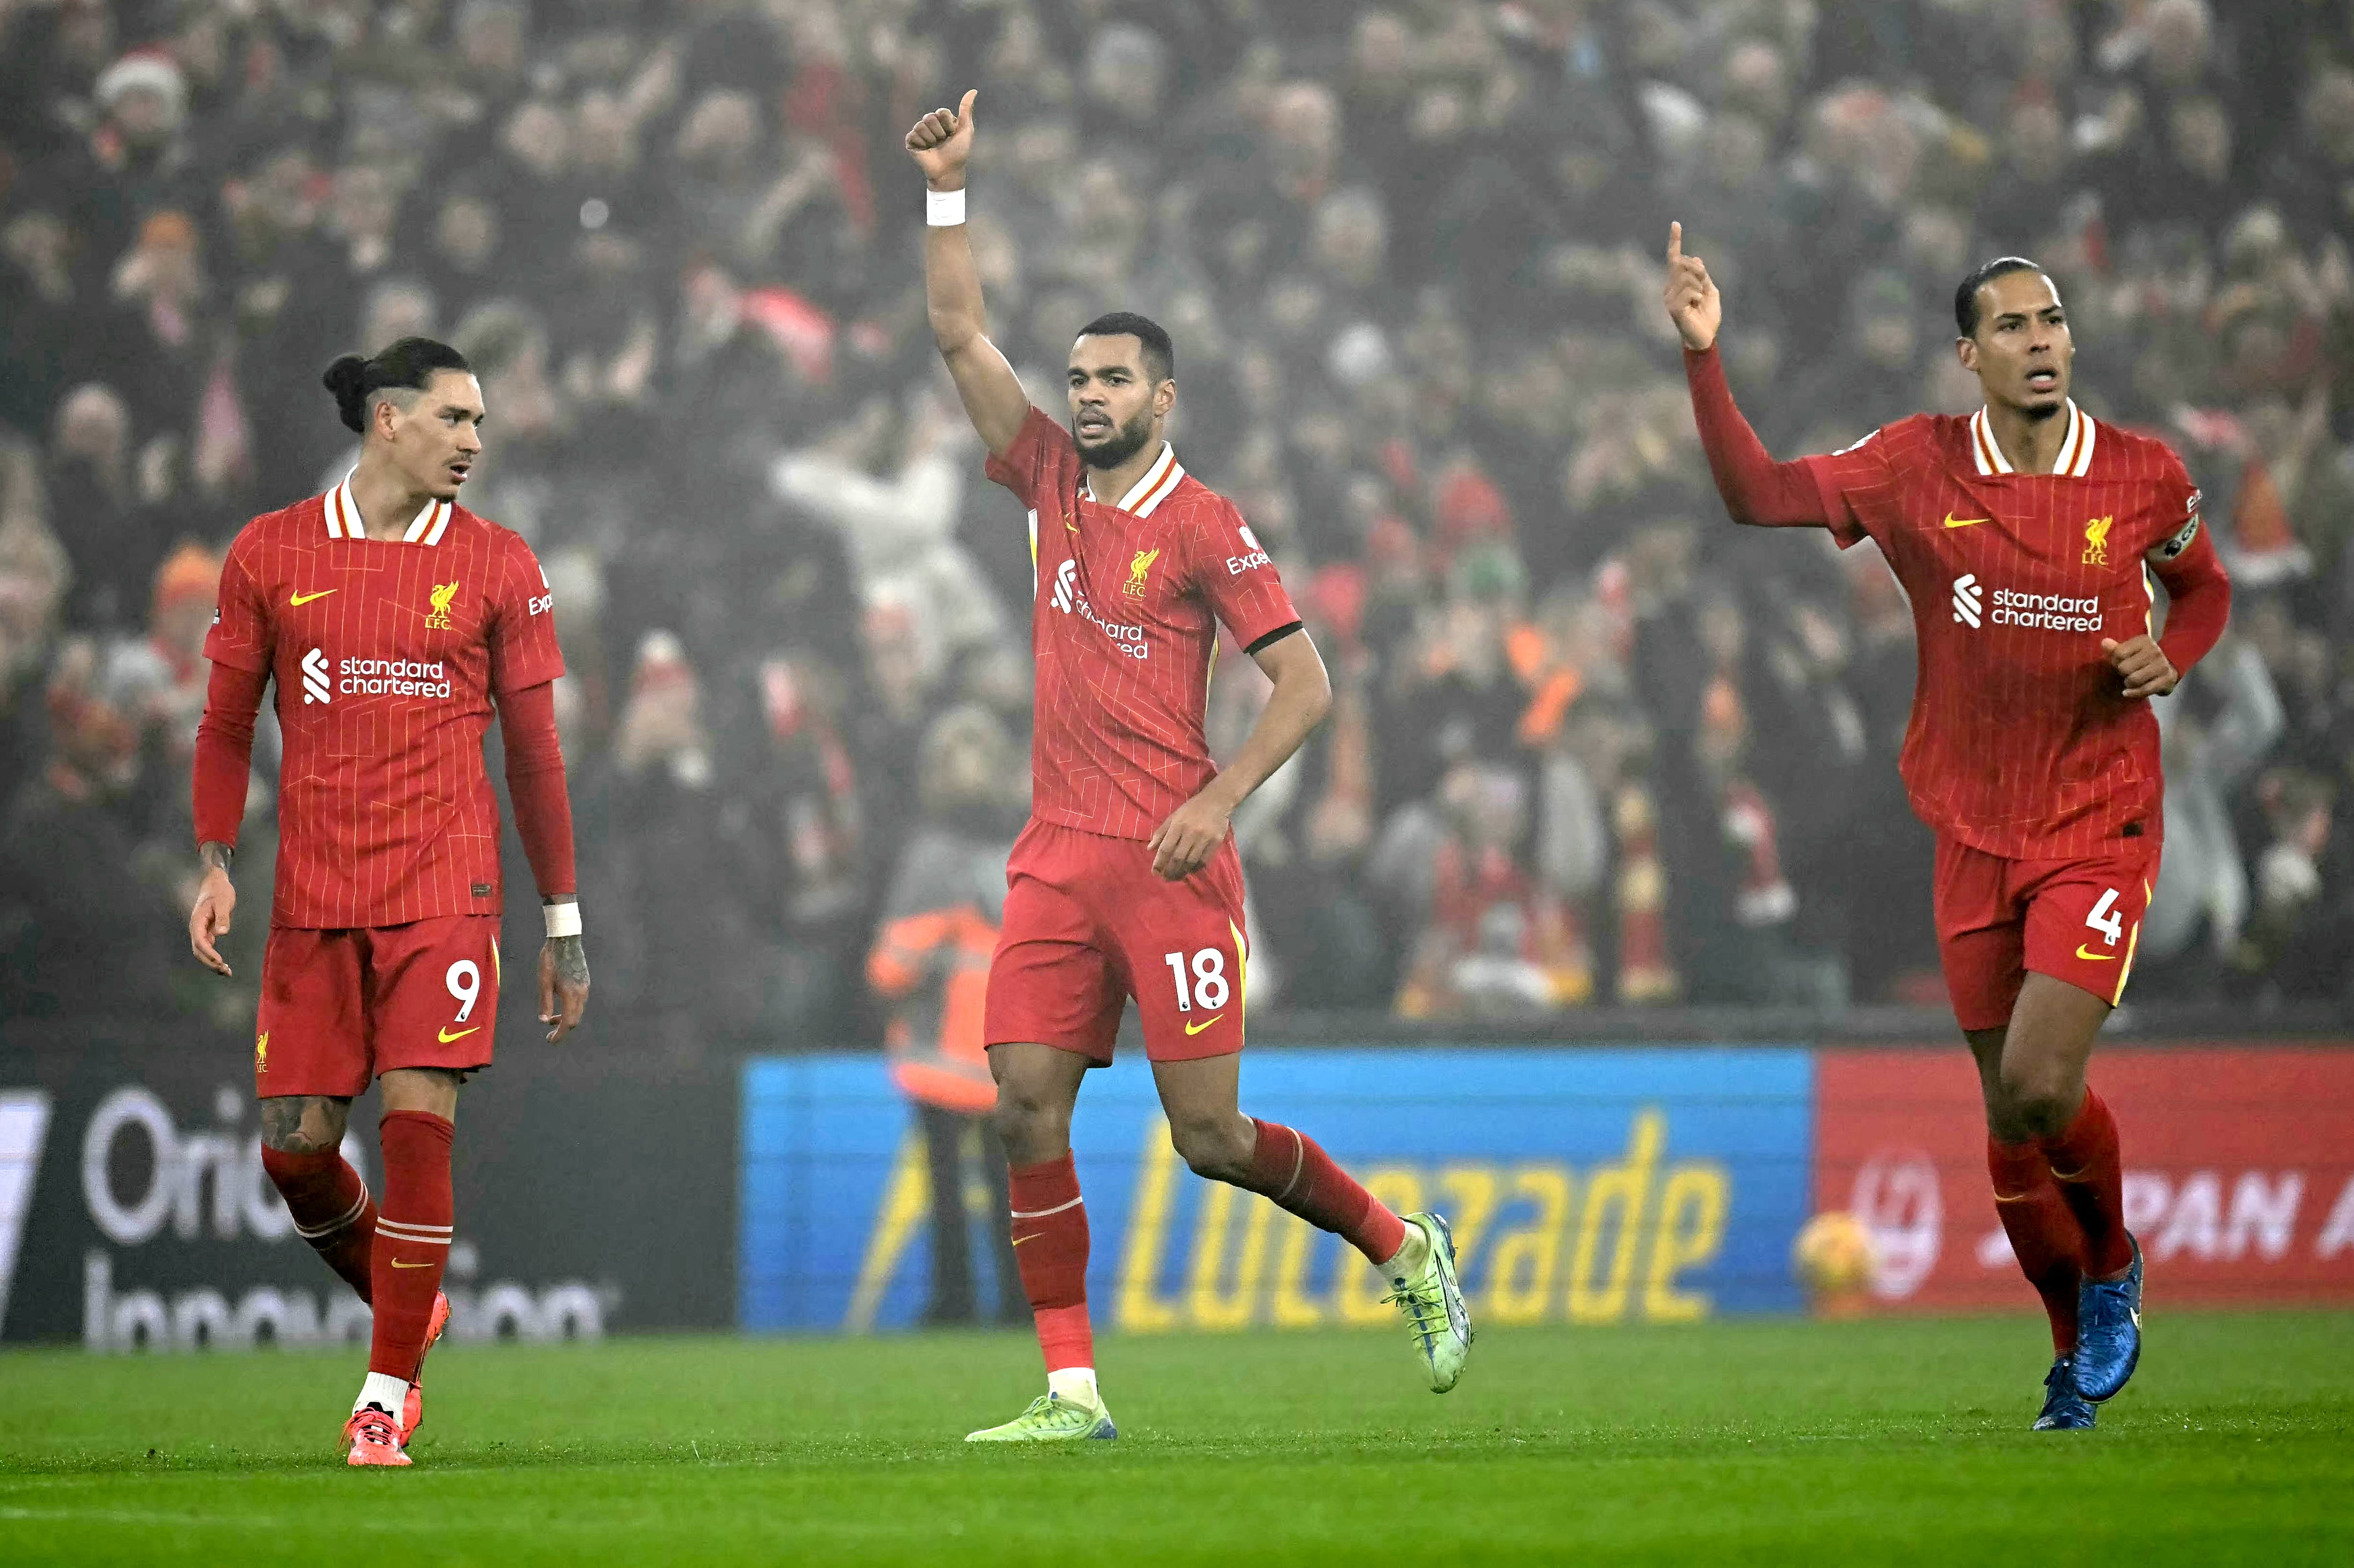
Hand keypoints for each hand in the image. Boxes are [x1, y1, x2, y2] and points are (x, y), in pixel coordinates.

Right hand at [189, 865, 236, 976]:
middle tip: (226, 971)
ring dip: (212, 963)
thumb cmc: (219, 891)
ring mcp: (201, 931)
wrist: (215, 883)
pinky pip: (208, 948)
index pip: (199, 941)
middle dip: (210, 962)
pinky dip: (214, 957)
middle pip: (199, 950)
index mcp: (197, 921)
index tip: (219, 961)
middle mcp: (196, 928)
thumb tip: (222, 932)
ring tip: (226, 972)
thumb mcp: (223, 901)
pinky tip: (223, 965)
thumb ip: (223, 917)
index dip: (208, 953)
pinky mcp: (207, 932)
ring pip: (202, 951)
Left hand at [539, 934, 590, 1042]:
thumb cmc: (551, 959)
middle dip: (563, 1029)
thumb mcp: (544, 982)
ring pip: (578, 1010)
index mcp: (571, 994)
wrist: (565, 940)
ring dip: (567, 1017)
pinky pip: (580, 1001)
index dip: (560, 1034)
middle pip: (575, 1019)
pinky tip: (561, 1003)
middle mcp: (581, 993)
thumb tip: (543, 1021)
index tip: (550, 1040)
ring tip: (552, 1018)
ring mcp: (585, 987)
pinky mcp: (585, 981)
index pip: (568, 1022)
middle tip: (550, 1033)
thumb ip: (545, 1003)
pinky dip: (571, 1008)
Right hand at [905, 88, 976, 189]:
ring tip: (934, 147)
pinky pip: (913, 134)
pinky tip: (926, 150)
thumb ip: (966, 109)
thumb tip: (974, 90)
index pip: (941, 112)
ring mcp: (919, 132)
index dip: (948, 124)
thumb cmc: (959, 152)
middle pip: (930, 117)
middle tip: (942, 142)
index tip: (952, 134)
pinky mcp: (911, 141)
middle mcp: (930, 124)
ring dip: (931, 139)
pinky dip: (922, 143)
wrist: (949, 170)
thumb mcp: (966, 129)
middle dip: (940, 132)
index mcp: (942, 120)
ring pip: (921, 125)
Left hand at [1147, 789, 1232, 880]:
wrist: (1216, 801)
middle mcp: (1191, 832)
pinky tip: (1190, 871)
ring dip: (1182, 872)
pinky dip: (1196, 868)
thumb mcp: (1173, 817)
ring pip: (1191, 861)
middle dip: (1170, 871)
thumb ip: (1161, 832)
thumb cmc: (1191, 809)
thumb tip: (1150, 849)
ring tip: (1176, 877)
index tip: (1155, 872)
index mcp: (1178, 825)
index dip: (1159, 862)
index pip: (1166, 848)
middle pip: (1178, 857)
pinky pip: (1204, 860)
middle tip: (1165, 878)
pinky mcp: (1216, 842)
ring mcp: (1204, 838)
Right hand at [1663, 221, 1721, 351]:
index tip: (1676, 224)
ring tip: (1699, 301)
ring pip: (1686, 277)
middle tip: (1704, 286)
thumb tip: (1694, 258)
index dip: (1675, 241)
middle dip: (1698, 270)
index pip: (1675, 259)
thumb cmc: (1707, 316)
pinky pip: (1688, 290)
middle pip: (1682, 264)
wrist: (1705, 337)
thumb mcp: (1709, 290)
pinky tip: (1696, 306)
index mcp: (1677, 283)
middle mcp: (1670, 288)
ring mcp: (1670, 298)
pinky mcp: (1673, 307)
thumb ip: (1702, 275)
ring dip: (1699, 286)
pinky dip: (1697, 296)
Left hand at [2102, 635, 2178, 698]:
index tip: (2119, 662)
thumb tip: (2104, 643)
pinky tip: (2127, 692)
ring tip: (2130, 680)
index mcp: (2144, 641)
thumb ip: (2115, 648)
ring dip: (2128, 683)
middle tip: (2126, 673)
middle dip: (2122, 672)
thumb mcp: (2130, 650)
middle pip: (2125, 668)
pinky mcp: (2166, 680)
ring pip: (2133, 679)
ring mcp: (2162, 666)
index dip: (2115, 661)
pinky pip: (2144, 690)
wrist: (2170, 667)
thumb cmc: (2143, 658)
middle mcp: (2154, 651)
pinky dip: (2133, 693)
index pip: (2119, 653)